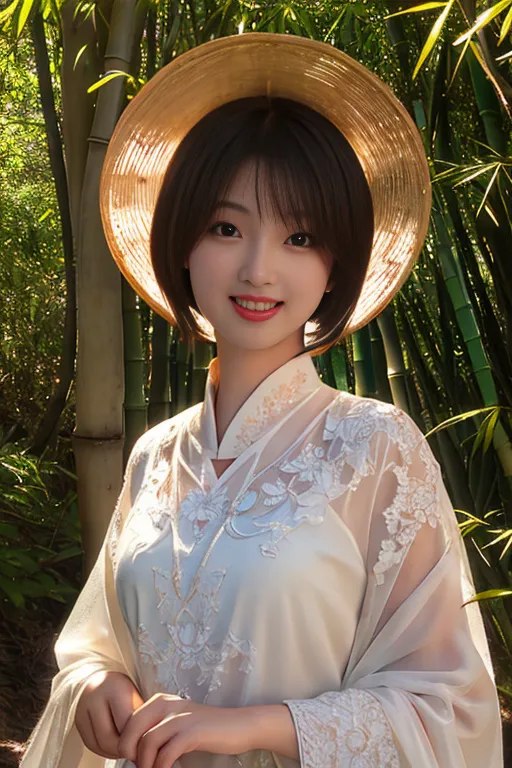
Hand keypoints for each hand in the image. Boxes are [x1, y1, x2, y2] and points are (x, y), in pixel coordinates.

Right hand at [75, 670, 144, 758]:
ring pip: (99, 745)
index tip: (147, 743)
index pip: (126, 723)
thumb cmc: (126, 689)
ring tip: (128, 749)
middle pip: (109, 738)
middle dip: (125, 749)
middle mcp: (94, 696)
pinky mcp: (77, 720)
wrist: (101, 678)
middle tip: (137, 751)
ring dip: (115, 753)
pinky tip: (116, 747)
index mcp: (114, 687)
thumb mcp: (136, 694)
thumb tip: (148, 741)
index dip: (138, 737)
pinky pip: (91, 745)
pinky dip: (105, 752)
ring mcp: (82, 709)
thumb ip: (141, 714)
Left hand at [117, 694, 252, 767]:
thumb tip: (131, 752)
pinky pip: (166, 754)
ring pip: (147, 743)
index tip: (136, 760)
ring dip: (147, 765)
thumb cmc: (205, 730)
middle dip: (131, 755)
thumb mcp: (176, 724)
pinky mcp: (193, 732)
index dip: (126, 744)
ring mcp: (180, 717)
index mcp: (159, 700)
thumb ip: (155, 730)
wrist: (239, 726)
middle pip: (131, 730)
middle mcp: (167, 703)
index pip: (128, 722)